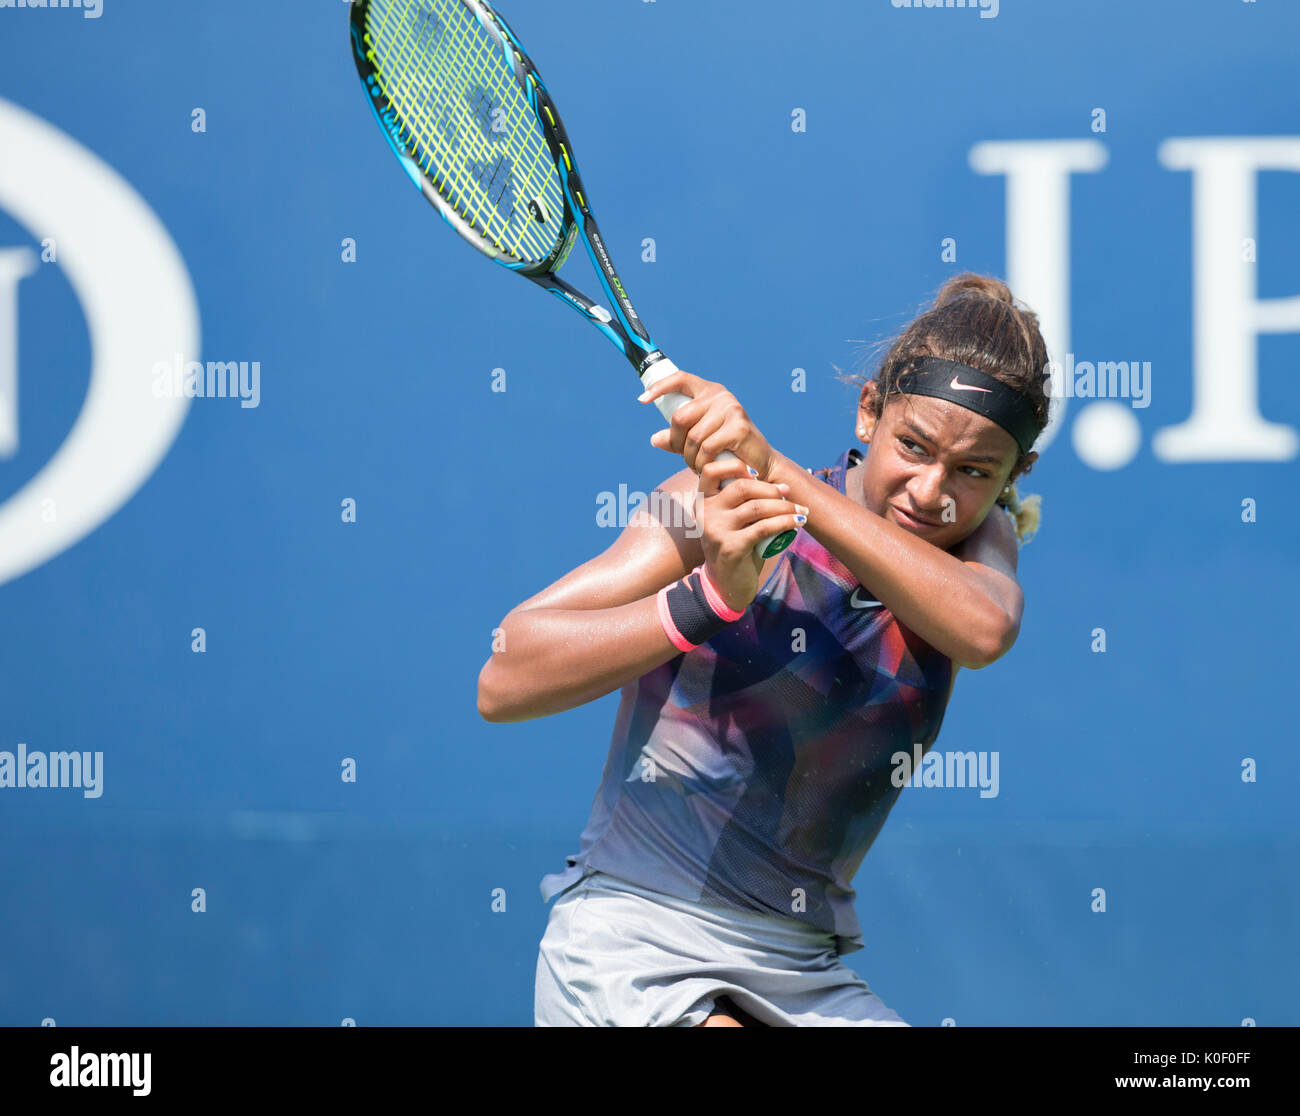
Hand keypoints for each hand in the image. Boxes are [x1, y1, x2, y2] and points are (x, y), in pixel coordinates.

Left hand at [639, 369, 778, 479]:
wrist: (761, 463)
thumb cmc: (727, 450)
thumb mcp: (700, 441)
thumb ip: (678, 439)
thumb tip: (654, 439)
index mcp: (709, 392)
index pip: (680, 379)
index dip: (660, 387)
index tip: (642, 400)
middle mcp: (721, 396)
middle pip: (681, 417)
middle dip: (676, 442)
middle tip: (684, 458)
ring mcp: (731, 409)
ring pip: (693, 437)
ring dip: (690, 458)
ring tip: (697, 466)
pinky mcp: (739, 427)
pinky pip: (707, 448)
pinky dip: (702, 464)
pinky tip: (706, 469)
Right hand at [694, 456, 807, 612]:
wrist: (725, 584)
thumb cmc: (734, 547)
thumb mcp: (730, 521)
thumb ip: (740, 502)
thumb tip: (777, 482)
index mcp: (702, 502)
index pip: (711, 470)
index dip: (736, 466)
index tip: (757, 474)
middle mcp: (705, 513)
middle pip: (742, 487)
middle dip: (771, 488)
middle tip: (788, 492)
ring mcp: (716, 530)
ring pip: (757, 507)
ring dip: (785, 506)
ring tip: (801, 511)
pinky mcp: (731, 547)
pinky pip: (764, 527)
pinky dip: (785, 522)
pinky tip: (798, 523)